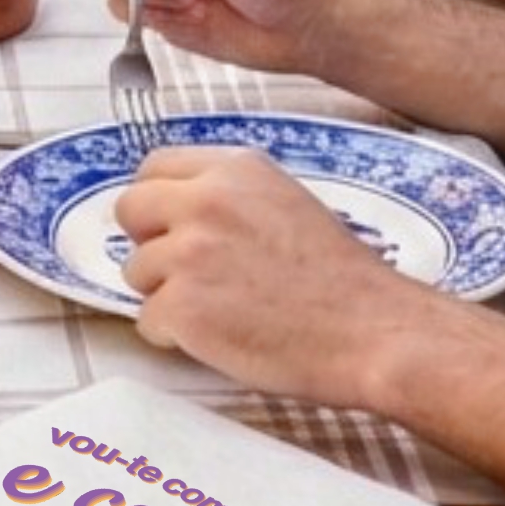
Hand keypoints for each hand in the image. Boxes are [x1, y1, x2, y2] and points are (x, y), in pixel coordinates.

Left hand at [118, 145, 442, 406]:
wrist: (374, 333)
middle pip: (130, 210)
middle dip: (150, 243)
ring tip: (223, 310)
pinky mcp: (181, 306)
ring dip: (166, 295)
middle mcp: (205, 201)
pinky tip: (221, 337)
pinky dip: (175, 337)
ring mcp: (188, 253)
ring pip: (135, 271)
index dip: (158, 203)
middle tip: (187, 273)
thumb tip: (176, 210)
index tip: (169, 227)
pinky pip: (147, 321)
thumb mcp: (285, 203)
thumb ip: (228, 197)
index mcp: (234, 169)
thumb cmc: (340, 281)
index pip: (154, 168)